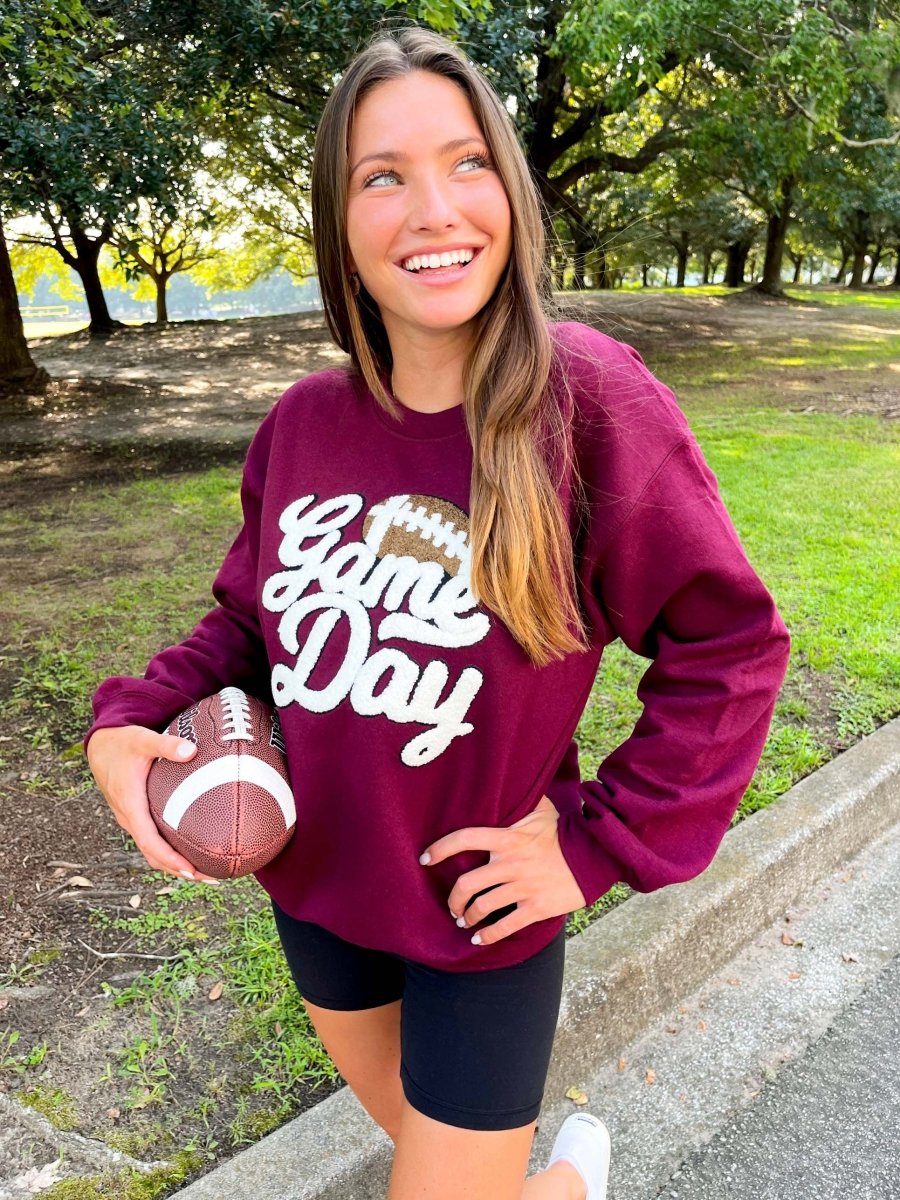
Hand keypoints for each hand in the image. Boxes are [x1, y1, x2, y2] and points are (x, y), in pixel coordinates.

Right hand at [86, 725, 218, 881]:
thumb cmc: (122, 743)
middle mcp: (129, 818)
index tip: (192, 871)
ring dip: (176, 864)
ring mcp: (132, 819)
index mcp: (130, 805)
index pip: (150, 841)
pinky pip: (153, 840)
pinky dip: (171, 850)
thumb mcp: (143, 740)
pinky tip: (193, 847)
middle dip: (181, 870)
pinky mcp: (136, 816)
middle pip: (154, 855)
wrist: (100, 746)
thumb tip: (191, 750)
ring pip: (153, 850)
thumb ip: (167, 745)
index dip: (170, 859)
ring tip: (207, 871)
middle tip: (212, 878)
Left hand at [419, 796, 585, 945]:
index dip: (440, 849)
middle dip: (453, 899)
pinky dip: (488, 936)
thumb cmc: (563, 831)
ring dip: (467, 916)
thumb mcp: (541, 809)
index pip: (464, 839)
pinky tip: (479, 939)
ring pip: (483, 907)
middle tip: (452, 905)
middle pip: (467, 884)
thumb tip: (502, 783)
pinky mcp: (536, 907)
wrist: (594, 856)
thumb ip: (518, 800)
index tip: (425, 858)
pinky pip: (505, 926)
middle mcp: (511, 863)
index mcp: (508, 838)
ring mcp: (523, 887)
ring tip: (463, 919)